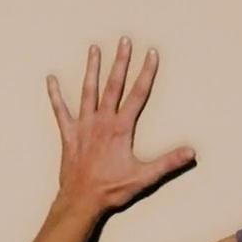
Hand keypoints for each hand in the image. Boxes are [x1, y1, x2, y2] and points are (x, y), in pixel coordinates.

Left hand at [46, 38, 194, 212]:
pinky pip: (60, 110)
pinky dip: (55, 94)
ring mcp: (83, 126)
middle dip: (120, 61)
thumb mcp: (145, 177)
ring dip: (92, 69)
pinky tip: (50, 79)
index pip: (138, 94)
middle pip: (113, 85)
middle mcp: (101, 121)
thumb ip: (168, 163)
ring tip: (94, 49)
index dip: (146, 73)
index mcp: (121, 128)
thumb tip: (191, 152)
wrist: (81, 200)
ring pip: (88, 91)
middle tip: (124, 40)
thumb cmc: (112, 189)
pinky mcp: (68, 134)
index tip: (151, 54)